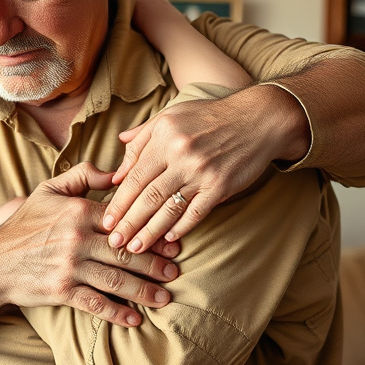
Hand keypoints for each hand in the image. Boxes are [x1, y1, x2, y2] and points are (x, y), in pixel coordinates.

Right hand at [0, 162, 179, 327]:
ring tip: (165, 297)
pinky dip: (117, 313)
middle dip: (155, 264)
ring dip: (144, 290)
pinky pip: (96, 303)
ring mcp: (70, 267)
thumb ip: (83, 175)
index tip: (172, 241)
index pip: (123, 220)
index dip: (150, 232)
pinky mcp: (62, 291)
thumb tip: (116, 173)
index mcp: (78, 211)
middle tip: (176, 271)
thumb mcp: (48, 190)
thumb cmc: (24, 224)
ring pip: (116, 279)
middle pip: (126, 252)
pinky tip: (135, 320)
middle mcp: (76, 238)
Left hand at [102, 85, 310, 253]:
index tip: (106, 221)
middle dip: (128, 223)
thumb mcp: (171, 116)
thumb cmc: (209, 116)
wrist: (257, 119)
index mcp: (164, 137)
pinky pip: (196, 212)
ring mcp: (202, 171)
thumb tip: (116, 170)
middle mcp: (181, 154)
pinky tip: (168, 238)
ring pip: (169, 208)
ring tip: (135, 248)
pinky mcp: (221, 186)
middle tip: (114, 242)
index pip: (134, 176)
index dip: (118, 202)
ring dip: (150, 232)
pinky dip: (181, 227)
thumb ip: (141, 139)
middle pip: (147, 196)